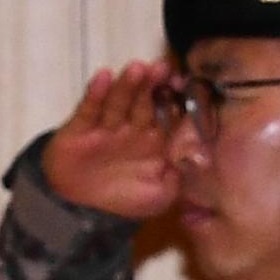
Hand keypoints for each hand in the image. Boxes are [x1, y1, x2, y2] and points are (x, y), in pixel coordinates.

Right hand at [41, 60, 182, 219]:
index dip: (177, 101)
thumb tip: (198, 162)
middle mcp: (134, 129)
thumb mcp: (161, 194)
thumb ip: (180, 178)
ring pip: (120, 101)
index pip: (169, 115)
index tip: (186, 86)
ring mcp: (108, 127)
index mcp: (156, 141)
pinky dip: (96, 93)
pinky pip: (90, 109)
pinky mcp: (81, 128)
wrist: (81, 211)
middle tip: (163, 68)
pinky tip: (104, 76)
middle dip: (154, 86)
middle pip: (146, 102)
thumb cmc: (126, 199)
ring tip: (139, 68)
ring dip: (129, 85)